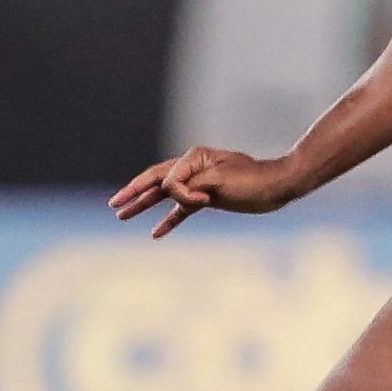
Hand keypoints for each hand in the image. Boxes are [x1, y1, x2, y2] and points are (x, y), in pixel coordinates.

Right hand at [111, 147, 300, 237]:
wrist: (277, 187)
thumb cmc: (252, 181)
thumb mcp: (219, 180)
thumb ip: (190, 185)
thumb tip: (170, 191)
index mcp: (194, 157)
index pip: (169, 177)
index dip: (179, 193)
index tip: (203, 200)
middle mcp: (193, 167)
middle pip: (155, 180)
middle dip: (134, 193)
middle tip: (114, 204)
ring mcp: (198, 183)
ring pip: (164, 195)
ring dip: (144, 205)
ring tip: (122, 215)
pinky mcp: (206, 198)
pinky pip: (181, 209)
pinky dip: (169, 219)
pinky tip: (155, 232)